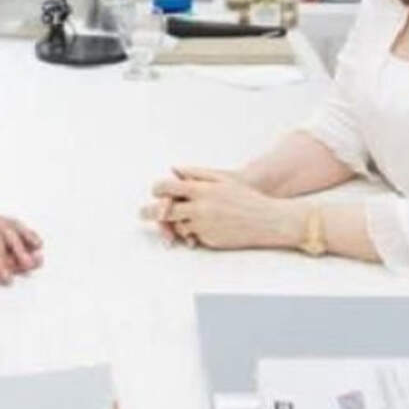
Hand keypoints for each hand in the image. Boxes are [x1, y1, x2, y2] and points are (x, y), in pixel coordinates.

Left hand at [147, 166, 302, 250]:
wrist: (267, 220)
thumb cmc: (245, 197)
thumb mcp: (222, 180)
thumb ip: (197, 173)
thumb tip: (174, 169)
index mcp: (202, 190)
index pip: (168, 188)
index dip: (158, 189)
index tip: (154, 191)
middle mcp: (200, 208)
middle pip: (166, 211)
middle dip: (150, 212)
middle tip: (141, 213)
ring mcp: (204, 226)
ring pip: (178, 225)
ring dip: (176, 223)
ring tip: (173, 221)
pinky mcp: (209, 240)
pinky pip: (192, 237)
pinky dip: (190, 233)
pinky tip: (194, 230)